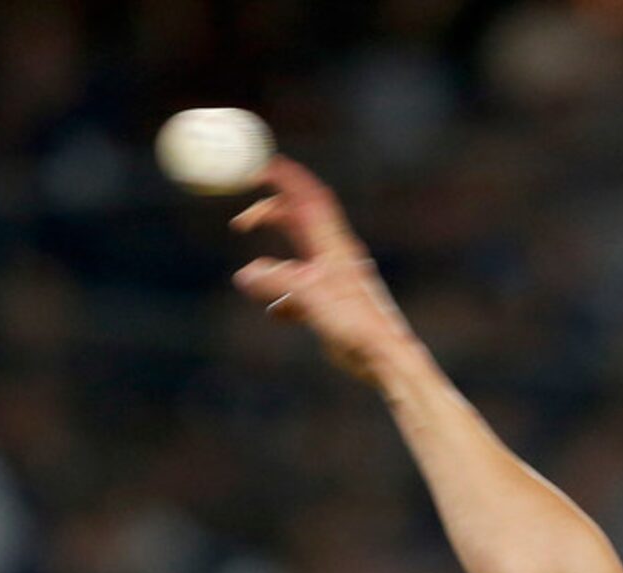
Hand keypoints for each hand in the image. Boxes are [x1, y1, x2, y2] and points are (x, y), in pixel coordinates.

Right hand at [230, 156, 414, 383]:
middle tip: (240, 224)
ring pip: (294, 258)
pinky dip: (282, 299)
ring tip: (253, 280)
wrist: (383, 359)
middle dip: (268, 215)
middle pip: (297, 220)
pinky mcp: (331, 307)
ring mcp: (332, 281)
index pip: (308, 196)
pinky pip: (299, 294)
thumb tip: (244, 276)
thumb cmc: (354, 323)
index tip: (258, 163)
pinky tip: (276, 314)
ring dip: (271, 264)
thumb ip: (275, 281)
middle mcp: (333, 256)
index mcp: (333, 244)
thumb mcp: (308, 295)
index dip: (285, 176)